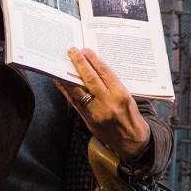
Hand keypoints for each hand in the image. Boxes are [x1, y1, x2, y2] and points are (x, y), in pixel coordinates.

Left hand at [54, 47, 150, 162]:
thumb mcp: (127, 95)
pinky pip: (74, 102)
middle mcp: (108, 103)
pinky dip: (66, 90)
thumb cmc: (130, 114)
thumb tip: (95, 67)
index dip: (94, 60)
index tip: (85, 50)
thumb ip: (112, 83)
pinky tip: (60, 80)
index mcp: (121, 95)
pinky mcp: (88, 120)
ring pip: (79, 91)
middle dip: (80, 64)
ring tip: (62, 63)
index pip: (105, 73)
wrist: (130, 139)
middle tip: (72, 51)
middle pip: (91, 80)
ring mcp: (96, 112)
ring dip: (69, 75)